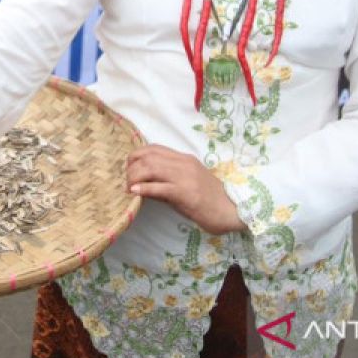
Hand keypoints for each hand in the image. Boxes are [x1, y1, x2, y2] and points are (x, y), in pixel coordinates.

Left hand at [126, 145, 244, 234]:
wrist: (232, 210)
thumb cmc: (210, 199)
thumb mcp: (187, 184)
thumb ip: (167, 180)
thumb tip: (142, 184)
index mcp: (184, 159)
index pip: (154, 148)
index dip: (136, 155)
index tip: (129, 167)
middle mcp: (183, 163)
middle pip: (148, 156)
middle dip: (131, 167)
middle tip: (126, 180)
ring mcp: (184, 177)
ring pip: (151, 168)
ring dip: (134, 177)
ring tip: (128, 187)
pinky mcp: (185, 192)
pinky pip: (158, 187)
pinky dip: (143, 188)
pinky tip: (135, 192)